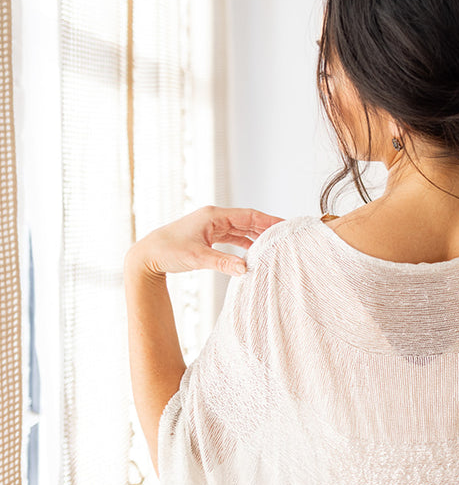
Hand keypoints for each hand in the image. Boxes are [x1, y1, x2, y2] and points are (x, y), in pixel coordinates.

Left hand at [125, 206, 283, 279]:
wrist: (146, 257)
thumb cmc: (168, 251)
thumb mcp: (198, 258)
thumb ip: (223, 263)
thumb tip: (246, 269)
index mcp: (213, 216)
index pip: (249, 216)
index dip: (268, 221)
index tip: (286, 226)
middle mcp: (214, 218)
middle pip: (247, 221)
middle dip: (266, 228)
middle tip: (286, 236)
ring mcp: (211, 227)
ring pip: (240, 229)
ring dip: (256, 237)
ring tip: (274, 245)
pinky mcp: (207, 236)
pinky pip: (232, 237)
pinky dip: (244, 243)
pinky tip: (254, 252)